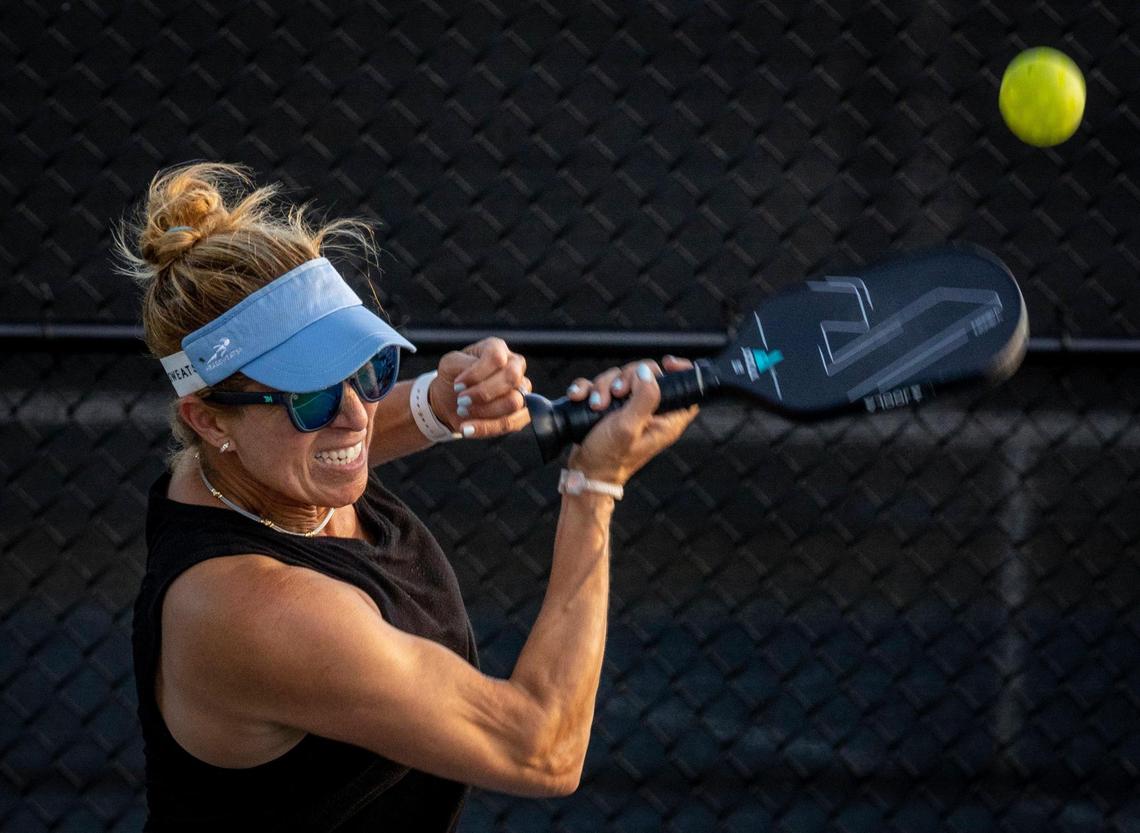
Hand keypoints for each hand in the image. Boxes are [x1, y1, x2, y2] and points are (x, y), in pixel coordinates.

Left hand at [428, 338, 531, 438]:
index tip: (457, 385)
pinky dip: (487, 428)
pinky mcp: (521, 414)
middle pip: (511, 378)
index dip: (477, 374)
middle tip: (461, 400)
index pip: (496, 358)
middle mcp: (515, 366)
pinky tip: (468, 428)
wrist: (450, 401)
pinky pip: (512, 423)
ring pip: (513, 402)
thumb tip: (476, 374)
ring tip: (463, 412)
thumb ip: (462, 364)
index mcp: (497, 349)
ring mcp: (522, 390)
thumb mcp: (449, 365)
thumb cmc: (452, 377)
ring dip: (484, 411)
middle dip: (483, 393)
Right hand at [563, 356, 698, 485]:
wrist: (585, 473)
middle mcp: (650, 413)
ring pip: (620, 378)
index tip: (667, 364)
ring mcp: (629, 409)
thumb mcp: (628, 427)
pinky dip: (588, 389)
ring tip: (595, 405)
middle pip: (646, 375)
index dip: (680, 372)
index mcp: (665, 420)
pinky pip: (600, 386)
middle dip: (625, 378)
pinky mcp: (610, 408)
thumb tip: (647, 373)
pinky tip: (580, 398)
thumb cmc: (609, 459)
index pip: (685, 389)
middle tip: (617, 395)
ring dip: (603, 386)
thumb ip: (643, 398)